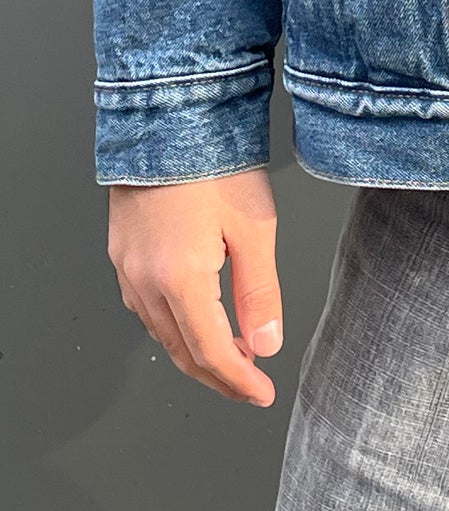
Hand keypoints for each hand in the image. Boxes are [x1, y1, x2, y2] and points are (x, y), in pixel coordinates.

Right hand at [107, 167, 282, 404]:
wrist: (169, 117)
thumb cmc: (213, 163)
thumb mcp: (254, 228)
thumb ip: (260, 292)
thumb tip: (265, 345)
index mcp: (179, 279)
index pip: (211, 353)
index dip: (238, 381)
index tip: (261, 394)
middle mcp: (144, 280)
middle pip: (181, 350)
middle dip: (217, 375)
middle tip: (249, 385)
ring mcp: (127, 267)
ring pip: (160, 332)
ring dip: (194, 352)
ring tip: (232, 355)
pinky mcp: (121, 252)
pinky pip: (145, 307)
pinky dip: (174, 325)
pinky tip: (196, 320)